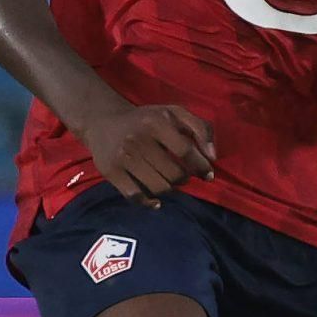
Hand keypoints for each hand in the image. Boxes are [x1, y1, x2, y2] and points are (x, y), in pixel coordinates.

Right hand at [80, 103, 214, 205]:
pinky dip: (149, 202)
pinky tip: (156, 200)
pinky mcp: (111, 172)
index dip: (201, 166)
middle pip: (174, 174)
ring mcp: (123, 158)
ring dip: (170, 189)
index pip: (186, 151)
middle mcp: (138, 139)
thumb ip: (201, 128)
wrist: (103, 120)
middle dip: (184, 178)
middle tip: (182, 175)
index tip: (207, 174)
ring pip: (159, 188)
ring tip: (168, 181)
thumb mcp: (175, 113)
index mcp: (156, 122)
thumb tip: (212, 157)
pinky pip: (136, 196)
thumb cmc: (146, 119)